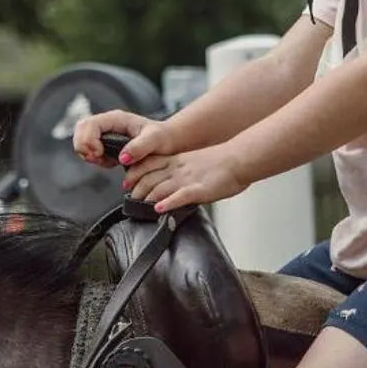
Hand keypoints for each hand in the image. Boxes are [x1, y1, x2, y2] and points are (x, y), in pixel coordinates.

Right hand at [73, 110, 175, 167]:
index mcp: (117, 119)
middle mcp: (108, 123)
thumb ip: (140, 148)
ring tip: (106, 161)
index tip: (99, 154)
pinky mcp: (105, 142)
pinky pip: (89, 149)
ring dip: (87, 153)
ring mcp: (105, 132)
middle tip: (99, 159)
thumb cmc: (163, 137)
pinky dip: (93, 158)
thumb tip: (122, 158)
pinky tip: (109, 162)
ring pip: (81, 139)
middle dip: (84, 147)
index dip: (88, 141)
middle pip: (80, 129)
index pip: (89, 124)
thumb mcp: (155, 140)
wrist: (167, 141)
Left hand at [124, 145, 248, 213]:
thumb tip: (172, 182)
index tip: (127, 182)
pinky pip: (179, 196)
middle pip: (150, 177)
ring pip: (160, 187)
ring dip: (146, 197)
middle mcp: (179, 168)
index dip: (135, 173)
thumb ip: (182, 170)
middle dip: (136, 188)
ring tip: (139, 205)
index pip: (149, 164)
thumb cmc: (223, 162)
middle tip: (129, 197)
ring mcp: (188, 179)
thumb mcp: (196, 161)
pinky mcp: (199, 189)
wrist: (239, 159)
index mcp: (178, 160)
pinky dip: (167, 203)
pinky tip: (159, 209)